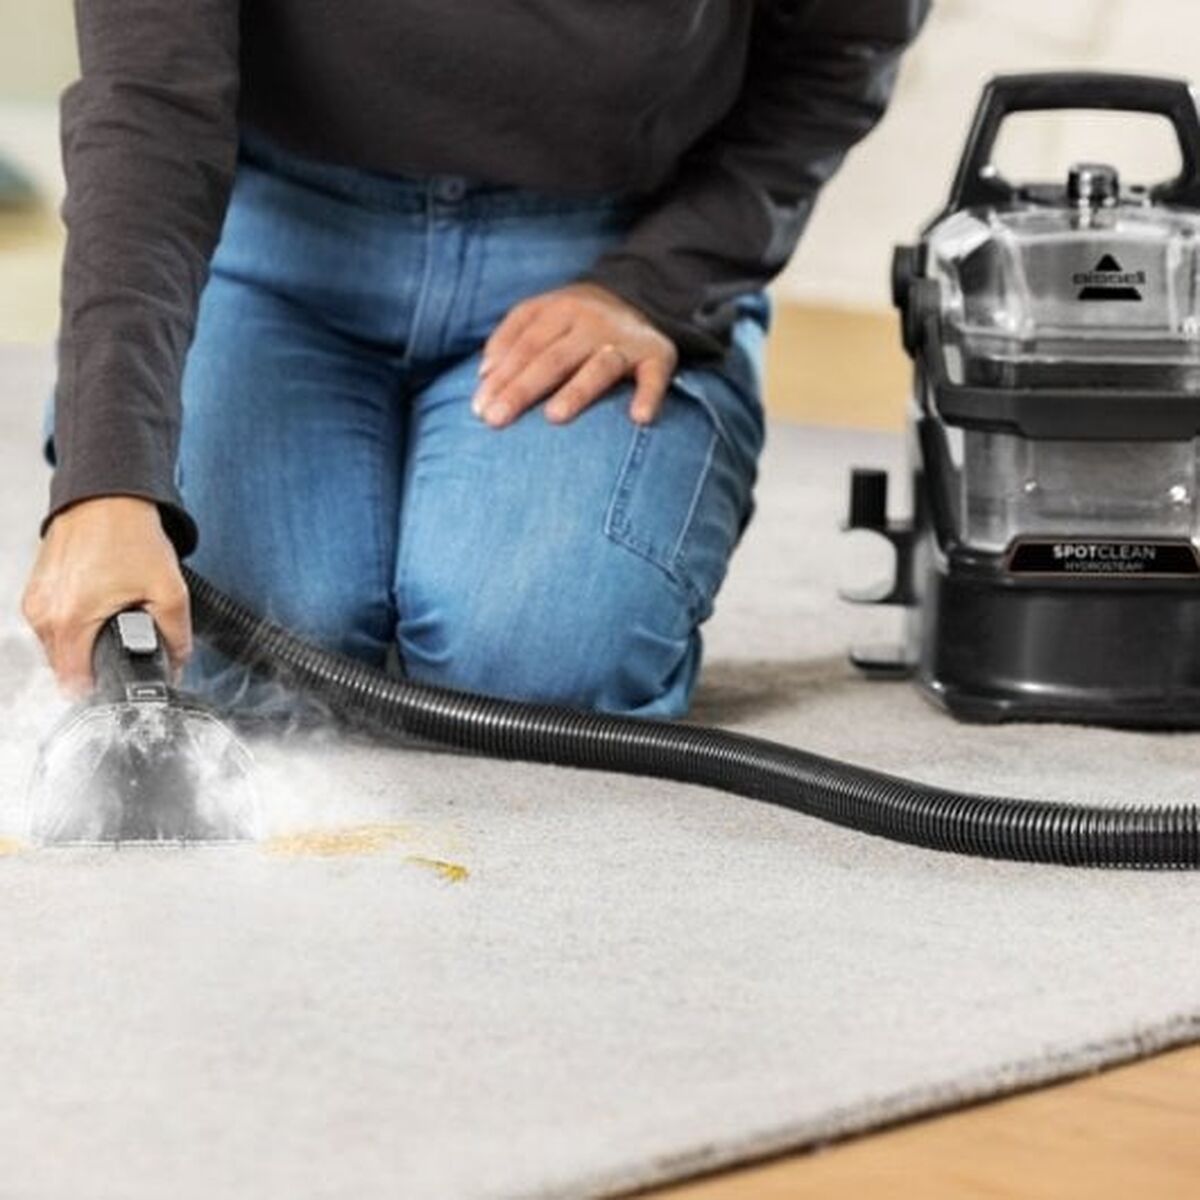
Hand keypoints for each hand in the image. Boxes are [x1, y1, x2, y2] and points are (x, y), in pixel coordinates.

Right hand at [22, 496, 191, 697]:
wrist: (107, 495)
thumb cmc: (129, 535)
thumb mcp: (168, 589)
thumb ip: (176, 634)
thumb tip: (178, 663)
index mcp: (69, 622)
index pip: (74, 684)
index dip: (102, 691)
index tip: (121, 687)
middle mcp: (43, 615)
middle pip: (66, 669)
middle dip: (96, 667)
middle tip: (125, 649)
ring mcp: (35, 601)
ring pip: (58, 648)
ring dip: (85, 646)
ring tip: (112, 624)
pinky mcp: (36, 590)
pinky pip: (54, 625)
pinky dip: (74, 625)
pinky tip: (99, 611)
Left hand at [471, 282, 677, 427]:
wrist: (641, 295)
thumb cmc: (577, 320)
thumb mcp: (542, 315)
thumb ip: (510, 338)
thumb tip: (484, 375)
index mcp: (559, 310)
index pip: (525, 346)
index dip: (501, 376)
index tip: (479, 409)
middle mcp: (591, 322)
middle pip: (553, 358)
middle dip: (522, 389)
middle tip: (497, 419)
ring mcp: (624, 340)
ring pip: (599, 366)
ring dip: (577, 391)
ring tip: (554, 417)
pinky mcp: (656, 355)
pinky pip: (654, 377)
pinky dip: (649, 395)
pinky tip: (638, 418)